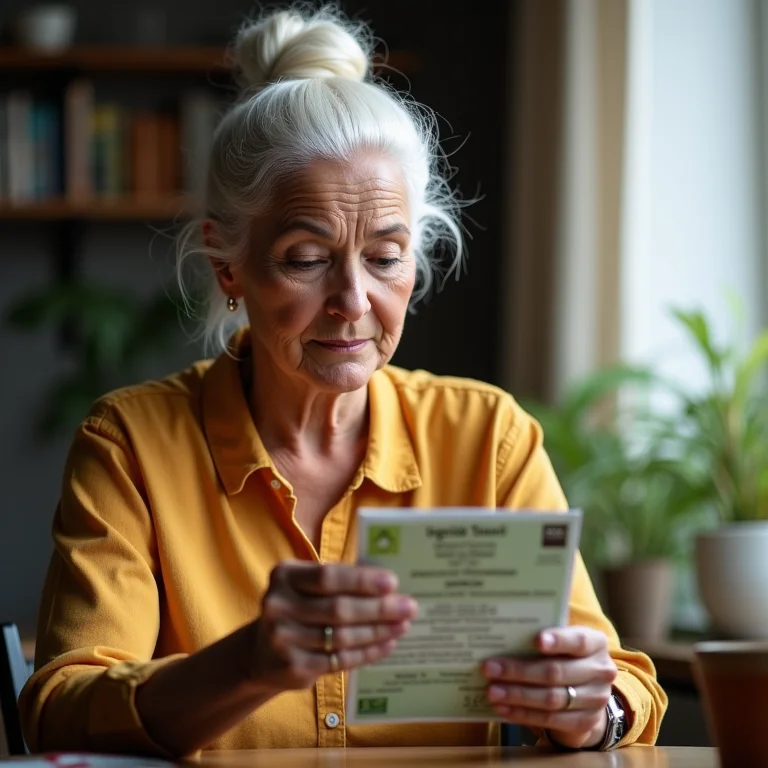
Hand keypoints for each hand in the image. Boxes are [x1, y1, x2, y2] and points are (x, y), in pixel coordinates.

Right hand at [245, 561, 416, 692]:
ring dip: (378, 631)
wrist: (261, 653)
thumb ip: (339, 581)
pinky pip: (339, 660)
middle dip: (379, 609)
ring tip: (403, 625)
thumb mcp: (307, 587)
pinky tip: (387, 644)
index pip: (328, 576)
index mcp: (284, 575)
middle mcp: (278, 605)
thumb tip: (388, 583)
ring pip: (342, 636)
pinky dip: (367, 652)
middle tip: (409, 607)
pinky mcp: (293, 668)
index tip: (392, 583)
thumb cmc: (299, 608)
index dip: (362, 580)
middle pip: (338, 609)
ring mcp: (283, 639)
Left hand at [482, 626, 617, 749]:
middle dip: (519, 671)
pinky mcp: (584, 722)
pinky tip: (503, 709)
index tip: (536, 640)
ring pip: (551, 698)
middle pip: (556, 672)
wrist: (588, 692)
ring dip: (517, 695)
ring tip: (492, 691)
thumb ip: (542, 637)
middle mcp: (601, 671)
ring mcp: (595, 699)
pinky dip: (523, 714)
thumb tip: (502, 634)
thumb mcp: (563, 642)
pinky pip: (549, 719)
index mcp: (596, 643)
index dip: (558, 641)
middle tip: (490, 668)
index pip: (578, 641)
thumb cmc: (566, 656)